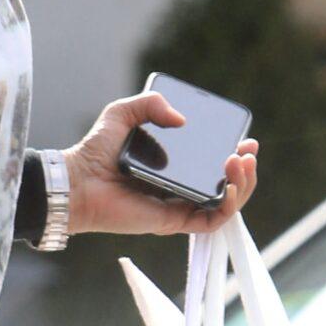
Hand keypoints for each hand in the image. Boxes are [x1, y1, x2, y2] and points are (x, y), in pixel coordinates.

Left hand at [59, 92, 257, 237]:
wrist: (77, 180)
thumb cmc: (95, 151)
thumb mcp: (122, 113)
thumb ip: (150, 103)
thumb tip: (181, 118)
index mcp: (174, 165)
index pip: (214, 162)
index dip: (235, 153)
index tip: (244, 140)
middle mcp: (180, 187)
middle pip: (226, 184)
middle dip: (245, 169)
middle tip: (247, 152)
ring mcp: (178, 206)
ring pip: (225, 204)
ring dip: (242, 185)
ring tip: (241, 163)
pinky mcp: (172, 222)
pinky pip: (210, 221)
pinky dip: (227, 207)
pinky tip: (228, 187)